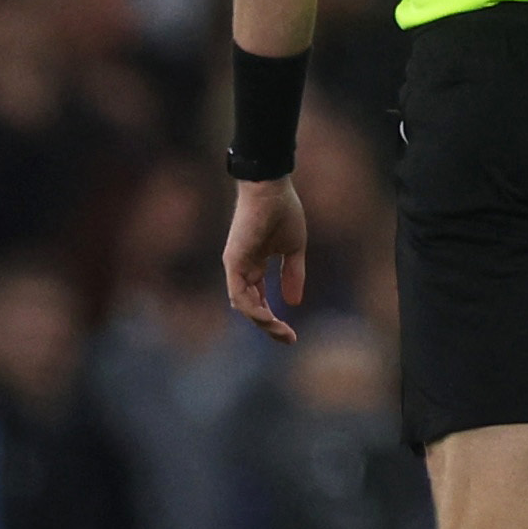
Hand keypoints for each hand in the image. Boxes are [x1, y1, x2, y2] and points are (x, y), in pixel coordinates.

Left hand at [223, 177, 306, 343]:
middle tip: (289, 339)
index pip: (260, 300)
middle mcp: (242, 269)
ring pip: (244, 305)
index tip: (292, 334)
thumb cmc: (283, 212)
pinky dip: (252, 308)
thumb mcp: (293, 248)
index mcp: (255, 265)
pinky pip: (239, 293)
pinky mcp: (233, 262)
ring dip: (262, 322)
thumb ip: (292, 274)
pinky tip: (268, 317)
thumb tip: (293, 303)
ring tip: (281, 332)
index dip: (274, 317)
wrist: (272, 189)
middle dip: (269, 326)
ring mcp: (236, 266)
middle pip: (251, 307)